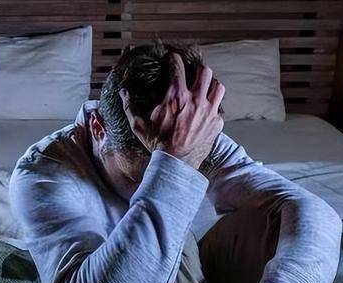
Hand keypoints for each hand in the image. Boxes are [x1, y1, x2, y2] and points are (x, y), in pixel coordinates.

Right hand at [119, 53, 224, 168]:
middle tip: (192, 76)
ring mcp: (209, 111)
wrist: (176, 163)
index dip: (174, 60)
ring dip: (211, 86)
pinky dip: (214, 107)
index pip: (177, 67)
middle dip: (197, 71)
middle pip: (204, 72)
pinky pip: (220, 108)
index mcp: (177, 97)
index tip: (173, 59)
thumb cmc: (157, 144)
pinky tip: (206, 112)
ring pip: (218, 86)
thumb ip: (130, 106)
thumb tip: (123, 92)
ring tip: (204, 90)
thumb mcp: (138, 125)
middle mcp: (196, 100)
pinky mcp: (216, 123)